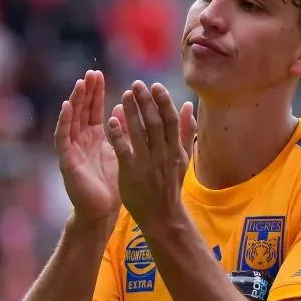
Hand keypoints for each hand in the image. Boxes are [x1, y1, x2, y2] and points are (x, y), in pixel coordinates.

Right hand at [54, 70, 122, 224]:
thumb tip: (122, 107)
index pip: (93, 109)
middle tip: (90, 73)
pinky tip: (66, 107)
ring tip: (79, 84)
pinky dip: (64, 121)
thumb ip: (120, 131)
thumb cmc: (112, 184)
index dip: (95, 92)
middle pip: (81, 110)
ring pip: (71, 120)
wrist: (102, 211)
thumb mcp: (119, 151)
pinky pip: (63, 137)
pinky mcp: (66, 160)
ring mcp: (72, 149)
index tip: (99, 74)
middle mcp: (81, 140)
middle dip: (85, 91)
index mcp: (94, 137)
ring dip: (75, 101)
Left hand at [107, 81, 195, 228]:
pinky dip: (118, 135)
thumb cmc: (170, 184)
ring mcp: (147, 164)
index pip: (170, 120)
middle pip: (155, 123)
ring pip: (140, 133)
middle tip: (136, 84)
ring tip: (125, 95)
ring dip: (132, 113)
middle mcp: (163, 154)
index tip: (155, 85)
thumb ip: (185, 131)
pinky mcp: (131, 173)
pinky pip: (124, 150)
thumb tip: (189, 105)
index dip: (163, 102)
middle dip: (146, 102)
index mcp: (176, 150)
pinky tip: (111, 119)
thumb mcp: (183, 158)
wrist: (162, 216)